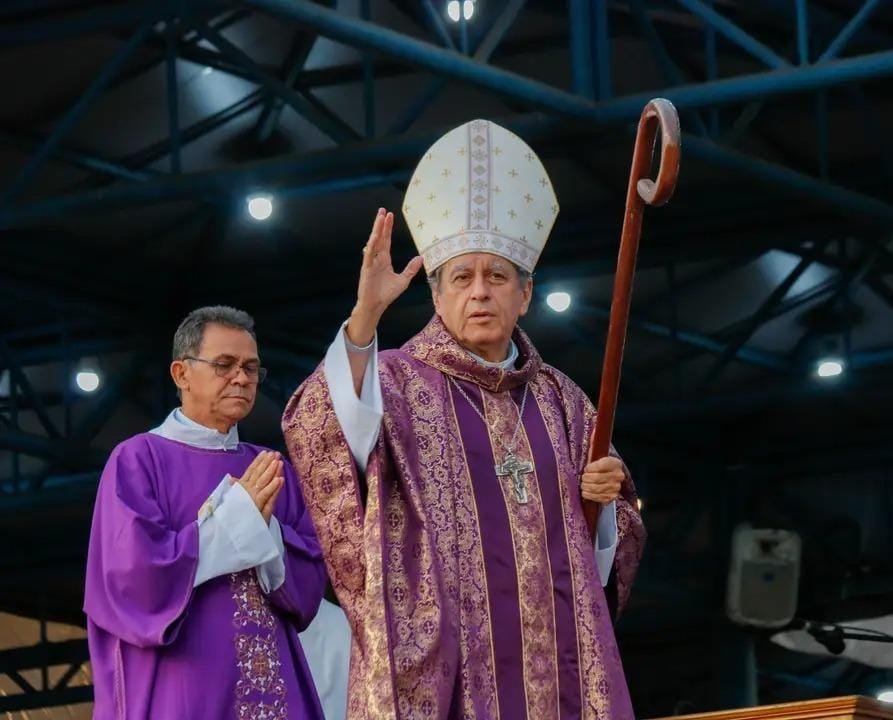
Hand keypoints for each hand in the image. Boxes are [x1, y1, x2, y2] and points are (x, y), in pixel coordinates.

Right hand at [235, 451, 283, 523]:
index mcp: (240, 488)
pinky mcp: (257, 507)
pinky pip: (267, 495)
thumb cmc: (233, 518)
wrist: (230, 534)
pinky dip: (273, 487)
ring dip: (271, 471)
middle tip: (275, 453)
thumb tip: (232, 479)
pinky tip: (280, 479)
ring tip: (278, 461)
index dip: (258, 462)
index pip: (250, 472)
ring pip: (263, 481)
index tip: (265, 452)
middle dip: (267, 462)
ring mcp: (252, 498)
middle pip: (258, 474)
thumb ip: (235, 490)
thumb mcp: (232, 502)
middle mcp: (246, 491)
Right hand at [346, 208, 423, 345]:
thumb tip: (421, 257)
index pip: (386, 240)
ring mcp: (371, 262)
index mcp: (384, 260)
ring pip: (374, 242)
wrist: (376, 305)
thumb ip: (411, 268)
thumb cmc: (387, 294)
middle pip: (379, 237)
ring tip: (379, 218)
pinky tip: (374, 237)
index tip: (390, 216)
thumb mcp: (403, 280)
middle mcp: (377, 258)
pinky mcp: (367, 268)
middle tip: (383, 211)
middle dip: (381, 224)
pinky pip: (369, 255)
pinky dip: (371, 246)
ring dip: (376, 230)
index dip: (388, 228)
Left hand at [581, 456, 623, 503]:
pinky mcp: (611, 497)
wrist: (613, 476)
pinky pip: (598, 497)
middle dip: (586, 479)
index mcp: (614, 464)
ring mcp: (615, 488)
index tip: (586, 469)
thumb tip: (584, 466)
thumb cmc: (603, 467)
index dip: (590, 468)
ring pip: (596, 489)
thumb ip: (593, 460)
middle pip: (597, 478)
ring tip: (583, 485)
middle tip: (583, 478)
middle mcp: (618, 476)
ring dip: (586, 487)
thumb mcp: (600, 459)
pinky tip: (585, 492)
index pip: (600, 466)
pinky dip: (589, 495)